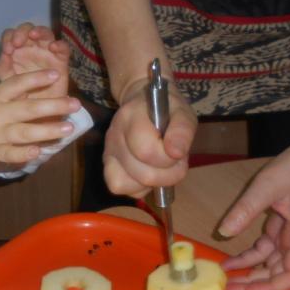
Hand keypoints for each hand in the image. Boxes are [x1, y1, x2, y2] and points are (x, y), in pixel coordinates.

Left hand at [0, 23, 69, 99]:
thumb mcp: (8, 82)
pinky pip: (63, 48)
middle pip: (27, 29)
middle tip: (17, 42)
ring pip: (45, 33)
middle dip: (22, 32)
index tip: (7, 50)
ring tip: (33, 36)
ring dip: (39, 31)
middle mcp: (31, 47)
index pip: (11, 35)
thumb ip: (3, 67)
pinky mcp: (61, 60)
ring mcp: (47, 52)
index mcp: (16, 50)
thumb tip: (4, 54)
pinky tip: (53, 47)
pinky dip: (59, 45)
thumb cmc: (22, 94)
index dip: (8, 38)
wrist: (38, 112)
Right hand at [0, 70, 82, 177]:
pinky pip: (9, 153)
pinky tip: (38, 152)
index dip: (36, 78)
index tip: (55, 75)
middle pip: (27, 107)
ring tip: (67, 129)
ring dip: (47, 130)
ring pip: (23, 131)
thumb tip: (24, 96)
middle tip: (75, 103)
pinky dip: (23, 153)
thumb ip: (0, 100)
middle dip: (53, 105)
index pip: (16, 84)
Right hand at [102, 76, 196, 197]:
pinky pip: (119, 186)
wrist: (143, 101)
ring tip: (159, 167)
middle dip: (167, 175)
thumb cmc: (166, 109)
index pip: (146, 151)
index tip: (179, 152)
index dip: (170, 159)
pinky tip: (146, 173)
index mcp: (131, 117)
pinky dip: (136, 187)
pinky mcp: (107, 165)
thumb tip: (176, 153)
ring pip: (125, 184)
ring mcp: (108, 152)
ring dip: (150, 183)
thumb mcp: (182, 112)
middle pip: (141, 174)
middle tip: (175, 161)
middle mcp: (114, 135)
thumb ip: (182, 130)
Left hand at [215, 133, 289, 289]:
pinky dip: (250, 257)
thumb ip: (246, 209)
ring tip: (223, 279)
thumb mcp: (268, 185)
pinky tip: (230, 260)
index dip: (272, 288)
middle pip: (280, 275)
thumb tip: (224, 232)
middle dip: (253, 286)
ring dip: (250, 274)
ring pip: (272, 264)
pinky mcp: (286, 227)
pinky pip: (267, 249)